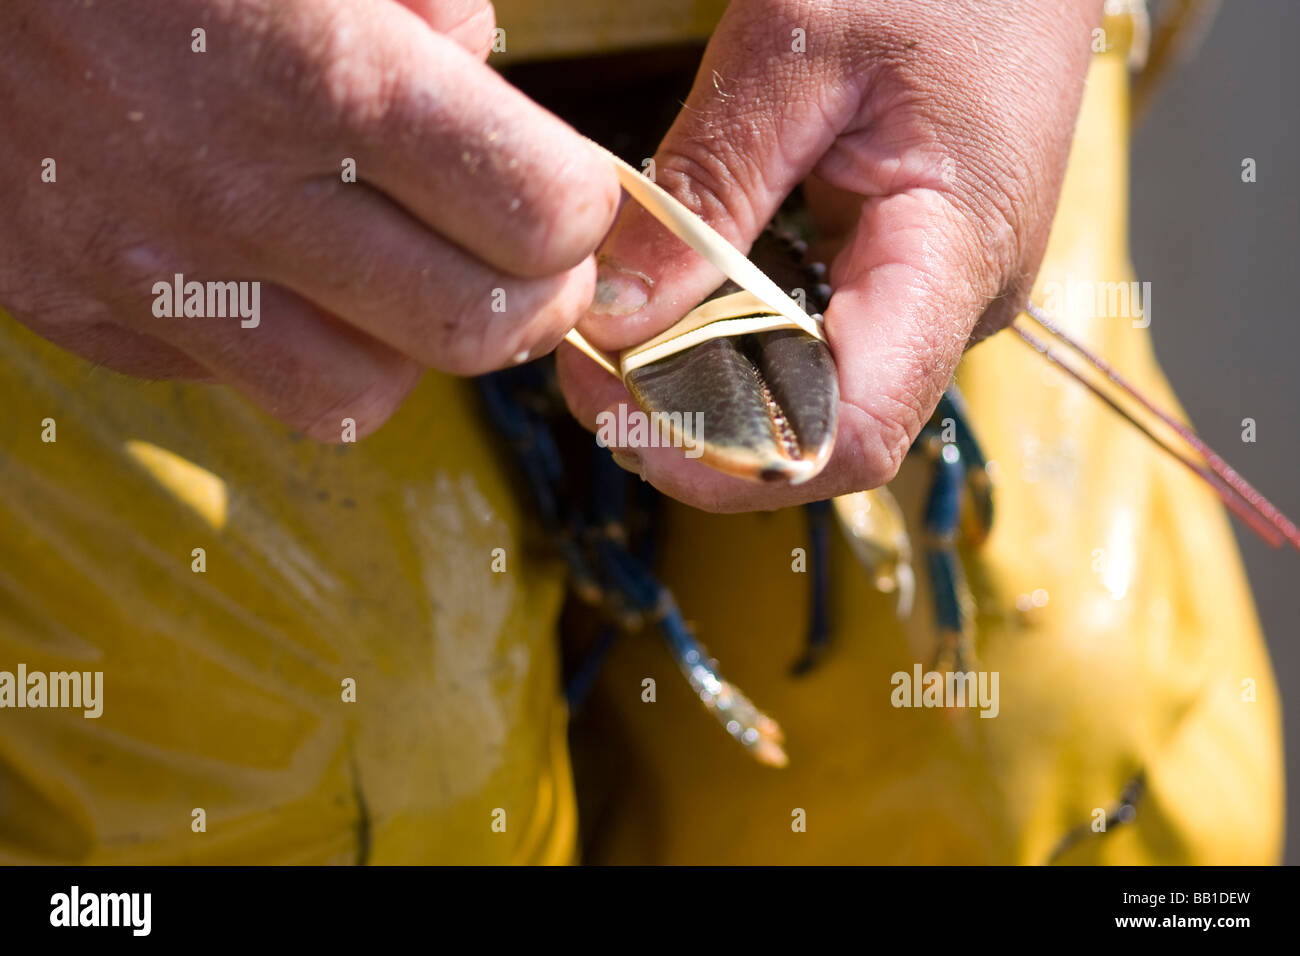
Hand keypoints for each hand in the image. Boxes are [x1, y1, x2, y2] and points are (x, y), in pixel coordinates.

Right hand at [0, 0, 617, 438]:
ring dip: (407, 347)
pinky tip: (271, 266)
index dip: (579, 208)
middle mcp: (233, 196)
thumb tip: (478, 70)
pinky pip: (235, 380)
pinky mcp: (75, 309)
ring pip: (356, 396)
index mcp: (316, 72)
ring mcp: (143, 272)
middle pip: (472, 332)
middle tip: (526, 260)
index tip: (566, 190)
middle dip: (531, 300)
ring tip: (399, 273)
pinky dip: (285, 343)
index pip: (535, 214)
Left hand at [559, 0, 1100, 510]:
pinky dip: (730, 341)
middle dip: (690, 422)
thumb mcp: (795, 46)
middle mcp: (953, 310)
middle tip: (587, 362)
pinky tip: (675, 299)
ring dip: (703, 387)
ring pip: (805, 401)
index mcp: (954, 258)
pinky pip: (811, 347)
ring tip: (616, 333)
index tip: (617, 409)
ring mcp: (933, 303)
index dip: (726, 456)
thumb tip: (619, 318)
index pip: (849, 432)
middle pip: (814, 433)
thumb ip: (709, 184)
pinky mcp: (903, 281)